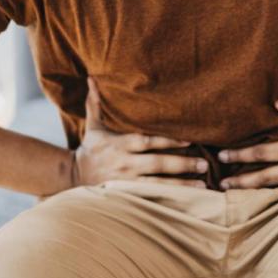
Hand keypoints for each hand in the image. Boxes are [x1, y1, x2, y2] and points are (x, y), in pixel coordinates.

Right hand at [70, 77, 208, 188]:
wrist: (73, 177)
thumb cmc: (90, 149)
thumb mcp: (93, 126)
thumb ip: (96, 103)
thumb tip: (91, 78)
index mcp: (120, 145)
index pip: (147, 141)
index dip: (168, 141)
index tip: (189, 140)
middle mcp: (125, 163)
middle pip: (157, 164)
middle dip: (182, 164)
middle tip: (205, 164)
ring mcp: (126, 182)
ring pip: (158, 185)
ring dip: (181, 185)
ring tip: (202, 184)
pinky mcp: (127, 195)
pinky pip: (152, 197)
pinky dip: (170, 198)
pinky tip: (188, 199)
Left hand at [215, 94, 277, 188]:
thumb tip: (275, 103)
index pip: (261, 154)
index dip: (240, 155)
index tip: (222, 155)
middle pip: (264, 177)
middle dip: (242, 181)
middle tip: (222, 184)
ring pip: (275, 184)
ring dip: (255, 186)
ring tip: (237, 188)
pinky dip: (272, 185)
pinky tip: (263, 185)